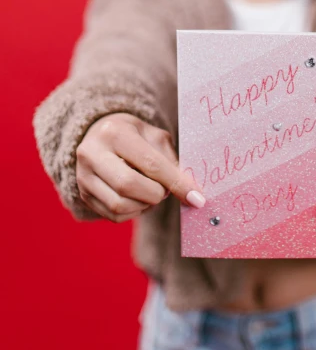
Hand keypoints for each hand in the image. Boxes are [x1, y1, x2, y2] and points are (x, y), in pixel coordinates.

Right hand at [75, 112, 205, 222]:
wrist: (99, 136)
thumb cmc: (134, 135)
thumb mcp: (154, 136)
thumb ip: (171, 159)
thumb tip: (189, 190)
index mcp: (115, 133)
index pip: (150, 163)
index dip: (176, 183)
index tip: (197, 198)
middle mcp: (92, 153)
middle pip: (129, 185)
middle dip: (156, 194)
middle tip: (166, 190)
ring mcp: (84, 176)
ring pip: (120, 205)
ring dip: (145, 205)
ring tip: (151, 191)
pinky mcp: (83, 195)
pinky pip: (114, 216)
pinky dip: (134, 212)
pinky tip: (138, 198)